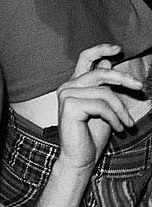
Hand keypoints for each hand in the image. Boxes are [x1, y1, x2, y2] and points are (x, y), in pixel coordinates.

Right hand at [55, 43, 138, 171]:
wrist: (81, 158)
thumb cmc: (92, 134)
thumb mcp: (104, 106)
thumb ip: (104, 87)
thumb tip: (107, 64)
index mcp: (74, 84)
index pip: (85, 58)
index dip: (101, 49)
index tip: (119, 49)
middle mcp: (67, 87)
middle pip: (100, 73)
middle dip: (123, 79)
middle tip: (140, 88)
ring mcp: (66, 96)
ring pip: (104, 93)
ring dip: (121, 110)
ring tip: (127, 124)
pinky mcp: (69, 106)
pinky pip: (101, 105)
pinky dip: (114, 118)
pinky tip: (118, 128)